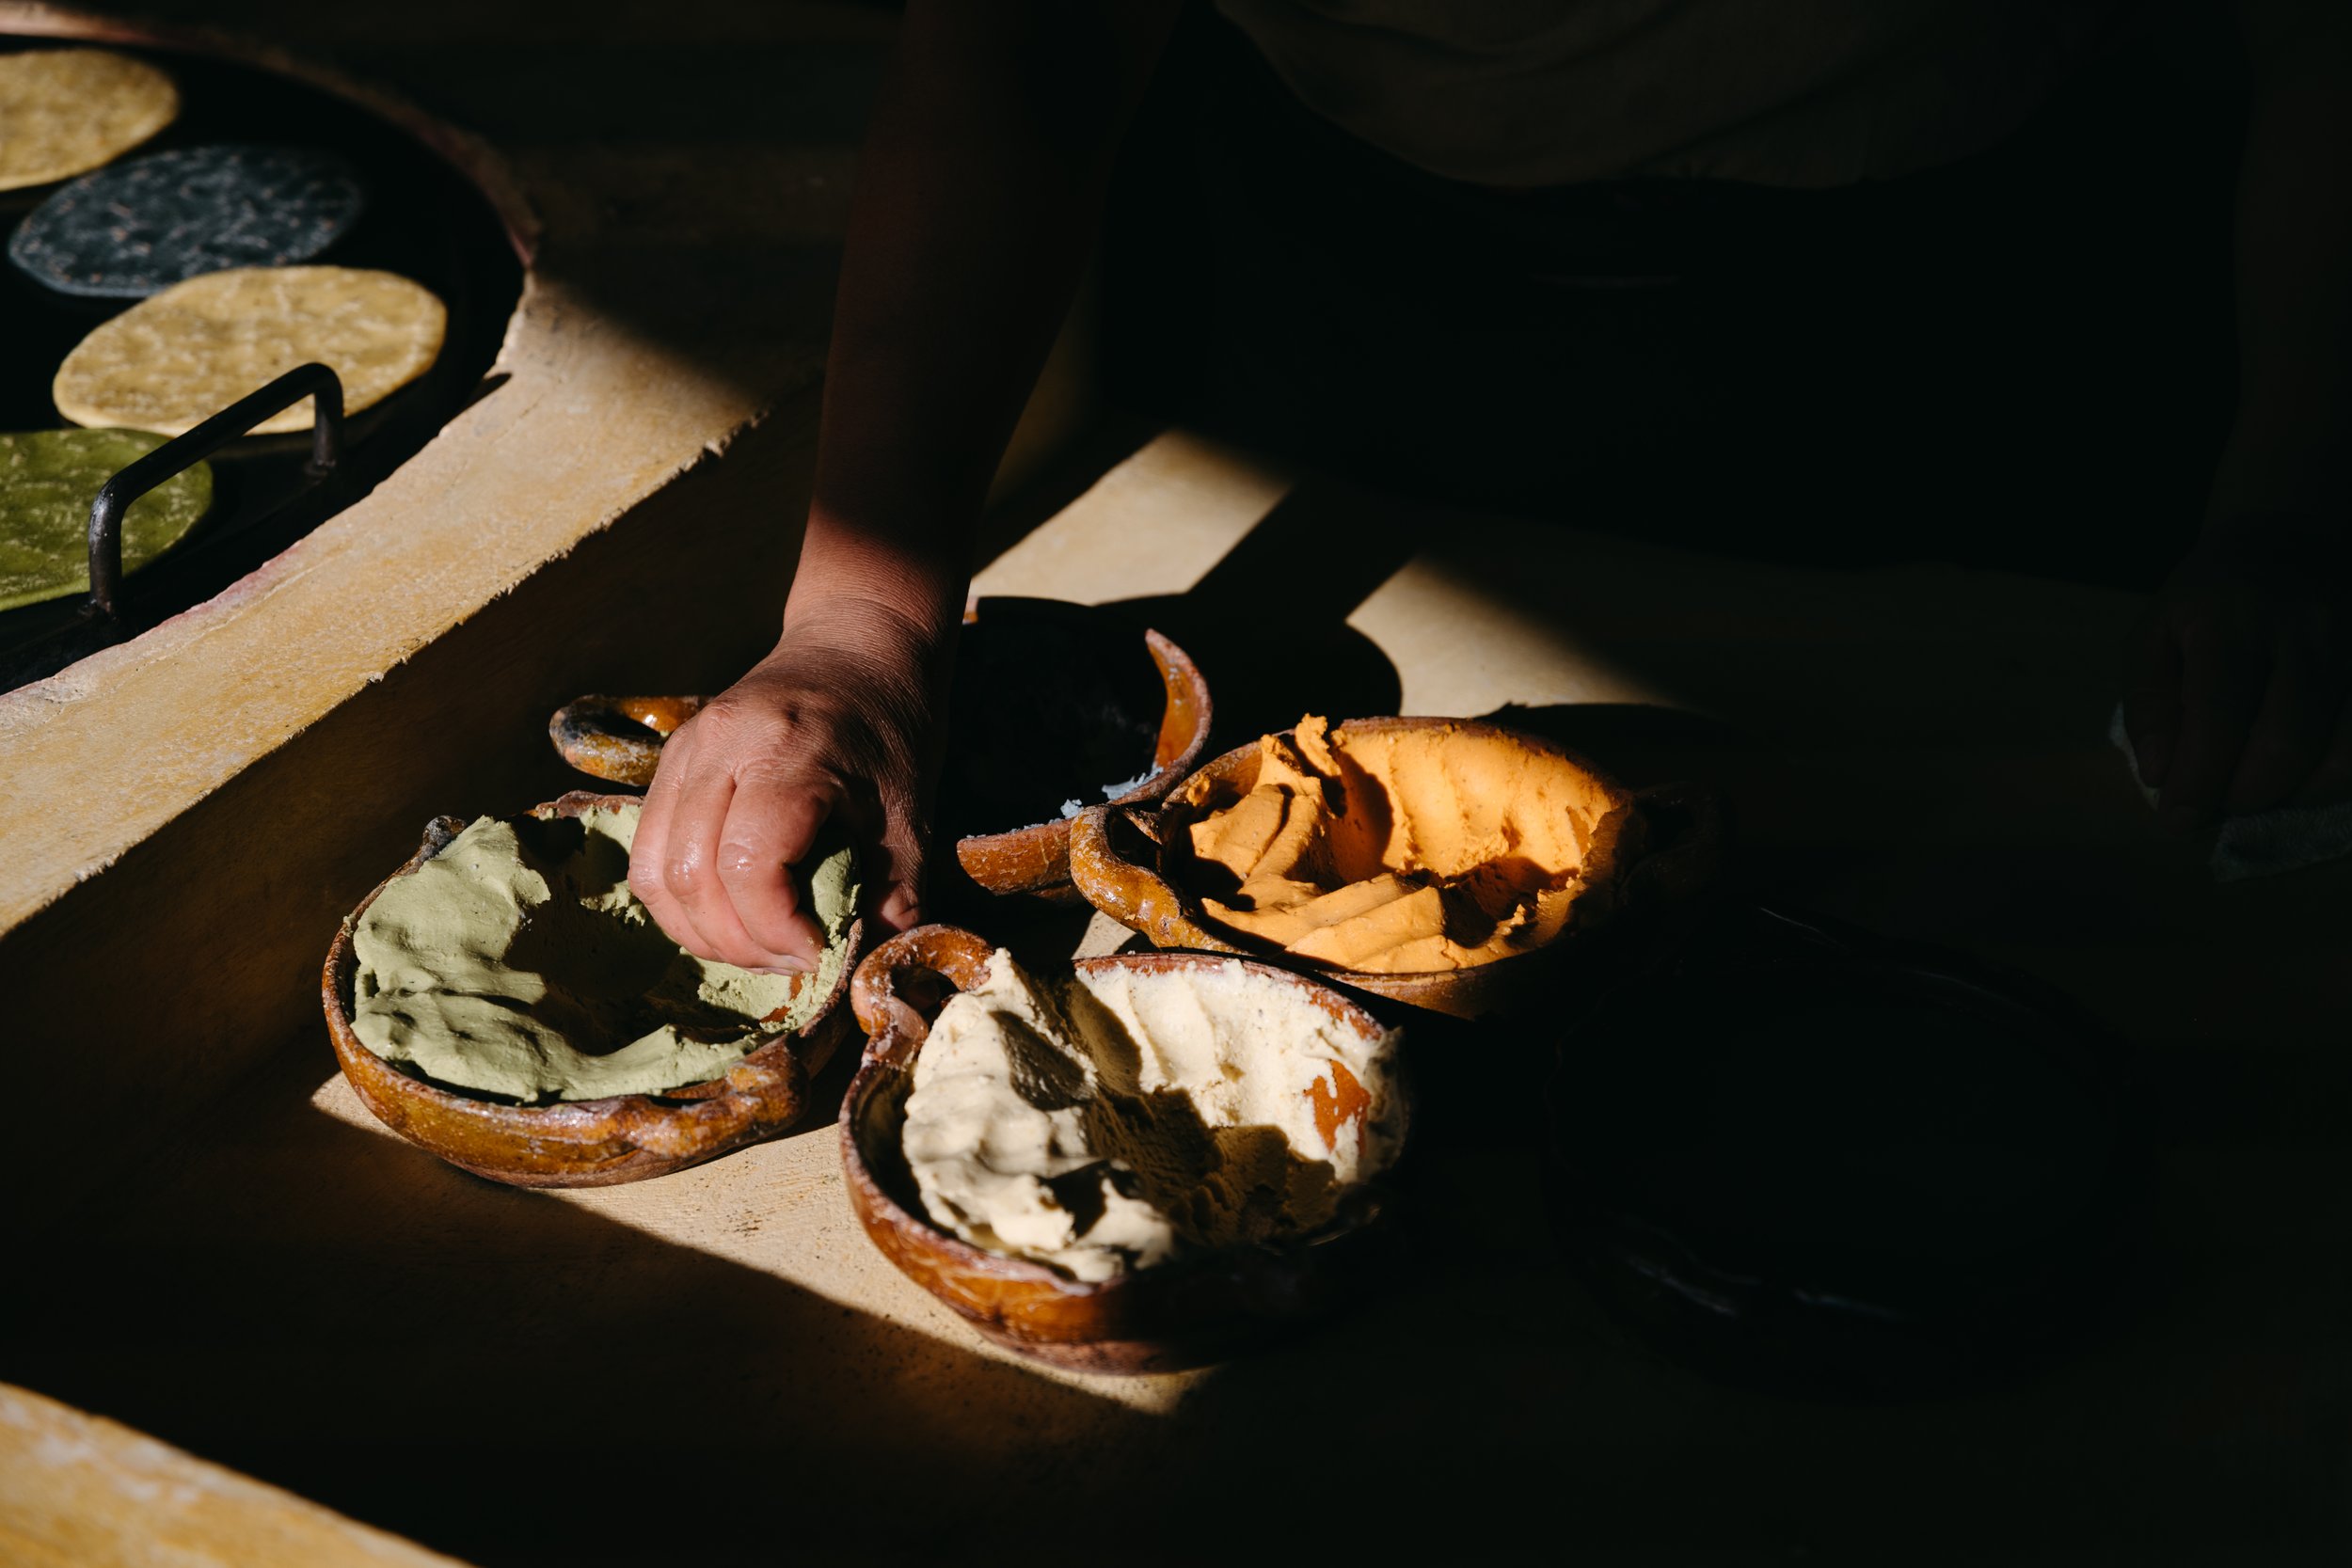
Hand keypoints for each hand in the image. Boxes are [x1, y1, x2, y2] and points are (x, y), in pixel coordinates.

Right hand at [628, 603, 947, 970]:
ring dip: (699, 931)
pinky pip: (650, 851)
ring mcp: (685, 751)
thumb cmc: (889, 728)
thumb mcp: (913, 812)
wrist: (854, 643)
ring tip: (759, 944)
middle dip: (738, 942)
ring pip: (654, 871)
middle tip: (791, 958)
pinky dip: (681, 901)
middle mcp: (721, 745)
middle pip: (690, 876)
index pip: (747, 865)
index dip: (775, 928)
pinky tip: (730, 913)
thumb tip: (865, 973)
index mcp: (790, 751)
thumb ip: (895, 896)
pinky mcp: (669, 762)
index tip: (819, 950)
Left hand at [2123, 519, 2351, 831]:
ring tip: (2263, 786)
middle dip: (2247, 792)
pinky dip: (2341, 775)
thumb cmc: (2210, 602)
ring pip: (2345, 752)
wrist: (2292, 541)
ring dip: (2298, 793)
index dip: (2199, 777)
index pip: (2219, 713)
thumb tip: (2158, 773)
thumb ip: (2149, 703)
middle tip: (2220, 800)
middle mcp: (2306, 631)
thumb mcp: (2155, 635)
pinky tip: (2308, 773)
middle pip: (2286, 741)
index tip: (2178, 818)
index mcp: (2232, 620)